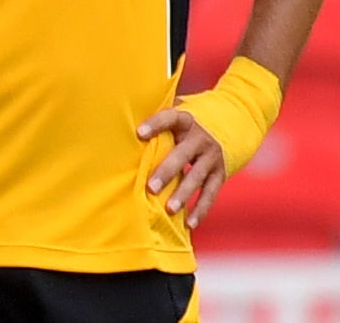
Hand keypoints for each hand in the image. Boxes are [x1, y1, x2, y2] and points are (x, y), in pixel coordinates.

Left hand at [137, 106, 227, 229]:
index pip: (169, 118)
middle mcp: (200, 138)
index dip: (155, 124)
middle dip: (167, 171)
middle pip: (182, 154)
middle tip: (150, 187)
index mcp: (184, 120)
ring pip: (197, 177)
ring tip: (169, 209)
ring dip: (183, 194)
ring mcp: (211, 157)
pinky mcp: (220, 174)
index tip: (138, 133)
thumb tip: (117, 117)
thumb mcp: (171, 115)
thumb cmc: (179, 125)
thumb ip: (151, 116)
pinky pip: (210, 194)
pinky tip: (189, 224)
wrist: (223, 126)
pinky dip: (200, 210)